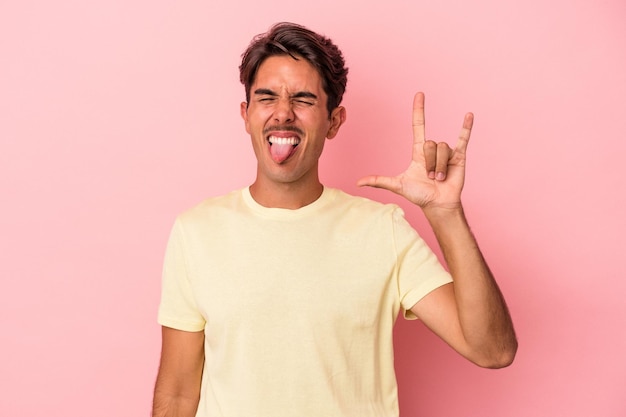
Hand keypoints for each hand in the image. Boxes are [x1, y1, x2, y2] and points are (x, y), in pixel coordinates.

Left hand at [357, 92, 473, 209]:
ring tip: (439, 178)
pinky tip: (469, 115)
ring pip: (442, 149)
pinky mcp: (459, 156)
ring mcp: (446, 152)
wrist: (437, 204)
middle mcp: (432, 149)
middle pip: (430, 143)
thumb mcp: (397, 185)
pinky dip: (466, 127)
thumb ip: (379, 181)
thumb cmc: (419, 195)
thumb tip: (358, 183)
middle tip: (430, 177)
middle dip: (429, 163)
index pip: (418, 125)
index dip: (418, 110)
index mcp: (419, 151)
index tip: (419, 95)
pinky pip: (463, 138)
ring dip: (439, 167)